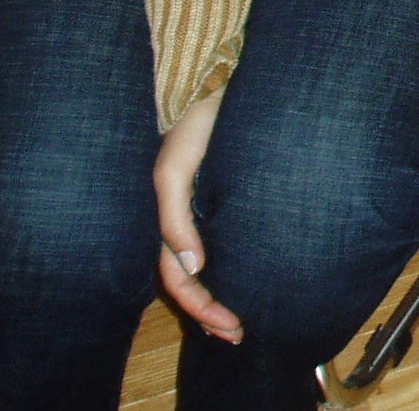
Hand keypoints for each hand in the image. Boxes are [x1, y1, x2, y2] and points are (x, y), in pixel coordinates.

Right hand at [154, 90, 244, 342]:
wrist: (230, 82)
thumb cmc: (199, 122)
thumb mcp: (175, 169)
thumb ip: (176, 218)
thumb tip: (194, 268)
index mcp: (167, 214)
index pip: (176, 275)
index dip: (199, 305)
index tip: (229, 324)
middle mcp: (184, 216)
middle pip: (191, 278)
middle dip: (210, 311)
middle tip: (239, 335)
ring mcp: (205, 207)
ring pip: (207, 265)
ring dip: (222, 295)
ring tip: (243, 322)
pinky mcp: (227, 195)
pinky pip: (225, 241)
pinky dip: (234, 266)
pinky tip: (251, 278)